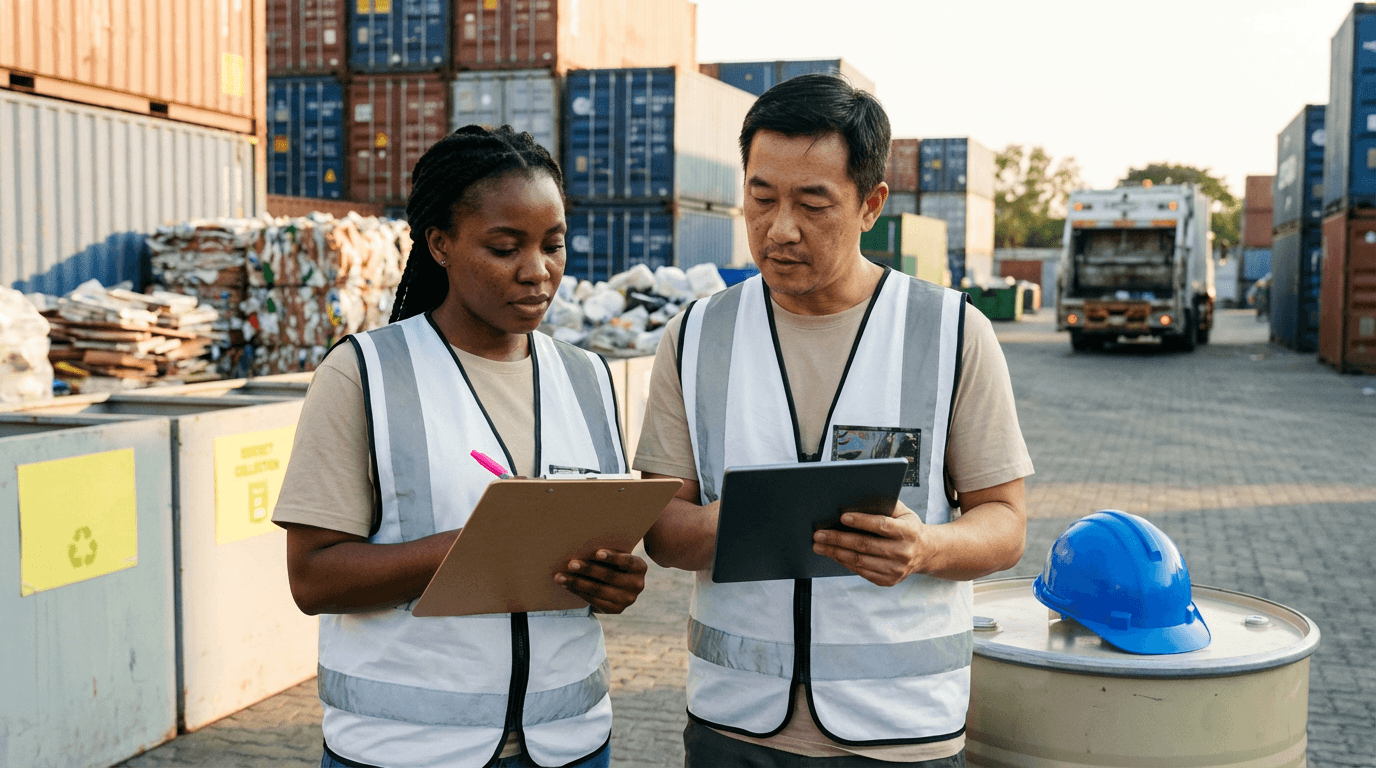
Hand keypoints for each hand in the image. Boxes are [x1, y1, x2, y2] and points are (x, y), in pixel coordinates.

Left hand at [555, 549, 647, 613]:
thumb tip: (581, 544)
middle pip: (610, 576)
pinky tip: (566, 585)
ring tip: (560, 576)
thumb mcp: (615, 556)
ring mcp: (627, 600)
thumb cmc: (612, 563)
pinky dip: (577, 591)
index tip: (597, 553)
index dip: (613, 557)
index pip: (627, 561)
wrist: (616, 586)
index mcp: (640, 567)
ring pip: (598, 590)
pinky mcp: (615, 609)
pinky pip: (593, 600)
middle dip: (588, 570)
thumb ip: (607, 552)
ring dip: (577, 582)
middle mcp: (637, 585)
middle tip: (571, 564)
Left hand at [811, 501, 932, 586]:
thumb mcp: (904, 512)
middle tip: (819, 534)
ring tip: (819, 546)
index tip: (842, 517)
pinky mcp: (888, 580)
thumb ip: (885, 505)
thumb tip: (855, 500)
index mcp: (908, 531)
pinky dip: (844, 562)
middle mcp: (903, 552)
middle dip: (838, 539)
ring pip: (859, 561)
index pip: (882, 526)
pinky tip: (833, 554)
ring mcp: (896, 569)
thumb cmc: (908, 527)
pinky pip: (861, 572)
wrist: (926, 553)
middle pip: (865, 545)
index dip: (861, 521)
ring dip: (835, 553)